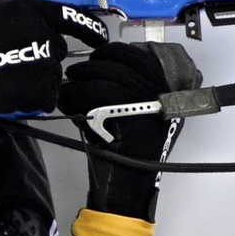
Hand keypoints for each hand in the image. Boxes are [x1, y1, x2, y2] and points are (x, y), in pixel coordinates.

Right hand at [0, 0, 108, 114]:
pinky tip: (14, 89)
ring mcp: (46, 62)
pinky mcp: (42, 88)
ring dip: (36, 76)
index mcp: (33, 10)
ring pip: (52, 73)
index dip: (90, 29)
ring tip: (10, 73)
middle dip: (42, 55)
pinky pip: (47, 96)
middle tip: (15, 59)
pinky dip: (34, 97)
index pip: (73, 17)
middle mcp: (45, 34)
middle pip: (57, 48)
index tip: (99, 37)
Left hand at [57, 42, 201, 219]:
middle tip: (75, 73)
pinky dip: (76, 95)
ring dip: (80, 79)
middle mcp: (159, 93)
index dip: (113, 52)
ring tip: (70, 88)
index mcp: (165, 91)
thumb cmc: (131, 152)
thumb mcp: (140, 116)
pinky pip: (96, 93)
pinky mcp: (126, 112)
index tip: (98, 57)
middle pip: (118, 63)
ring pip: (104, 76)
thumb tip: (104, 64)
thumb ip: (131, 89)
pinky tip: (69, 103)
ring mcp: (145, 102)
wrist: (129, 183)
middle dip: (91, 65)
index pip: (138, 56)